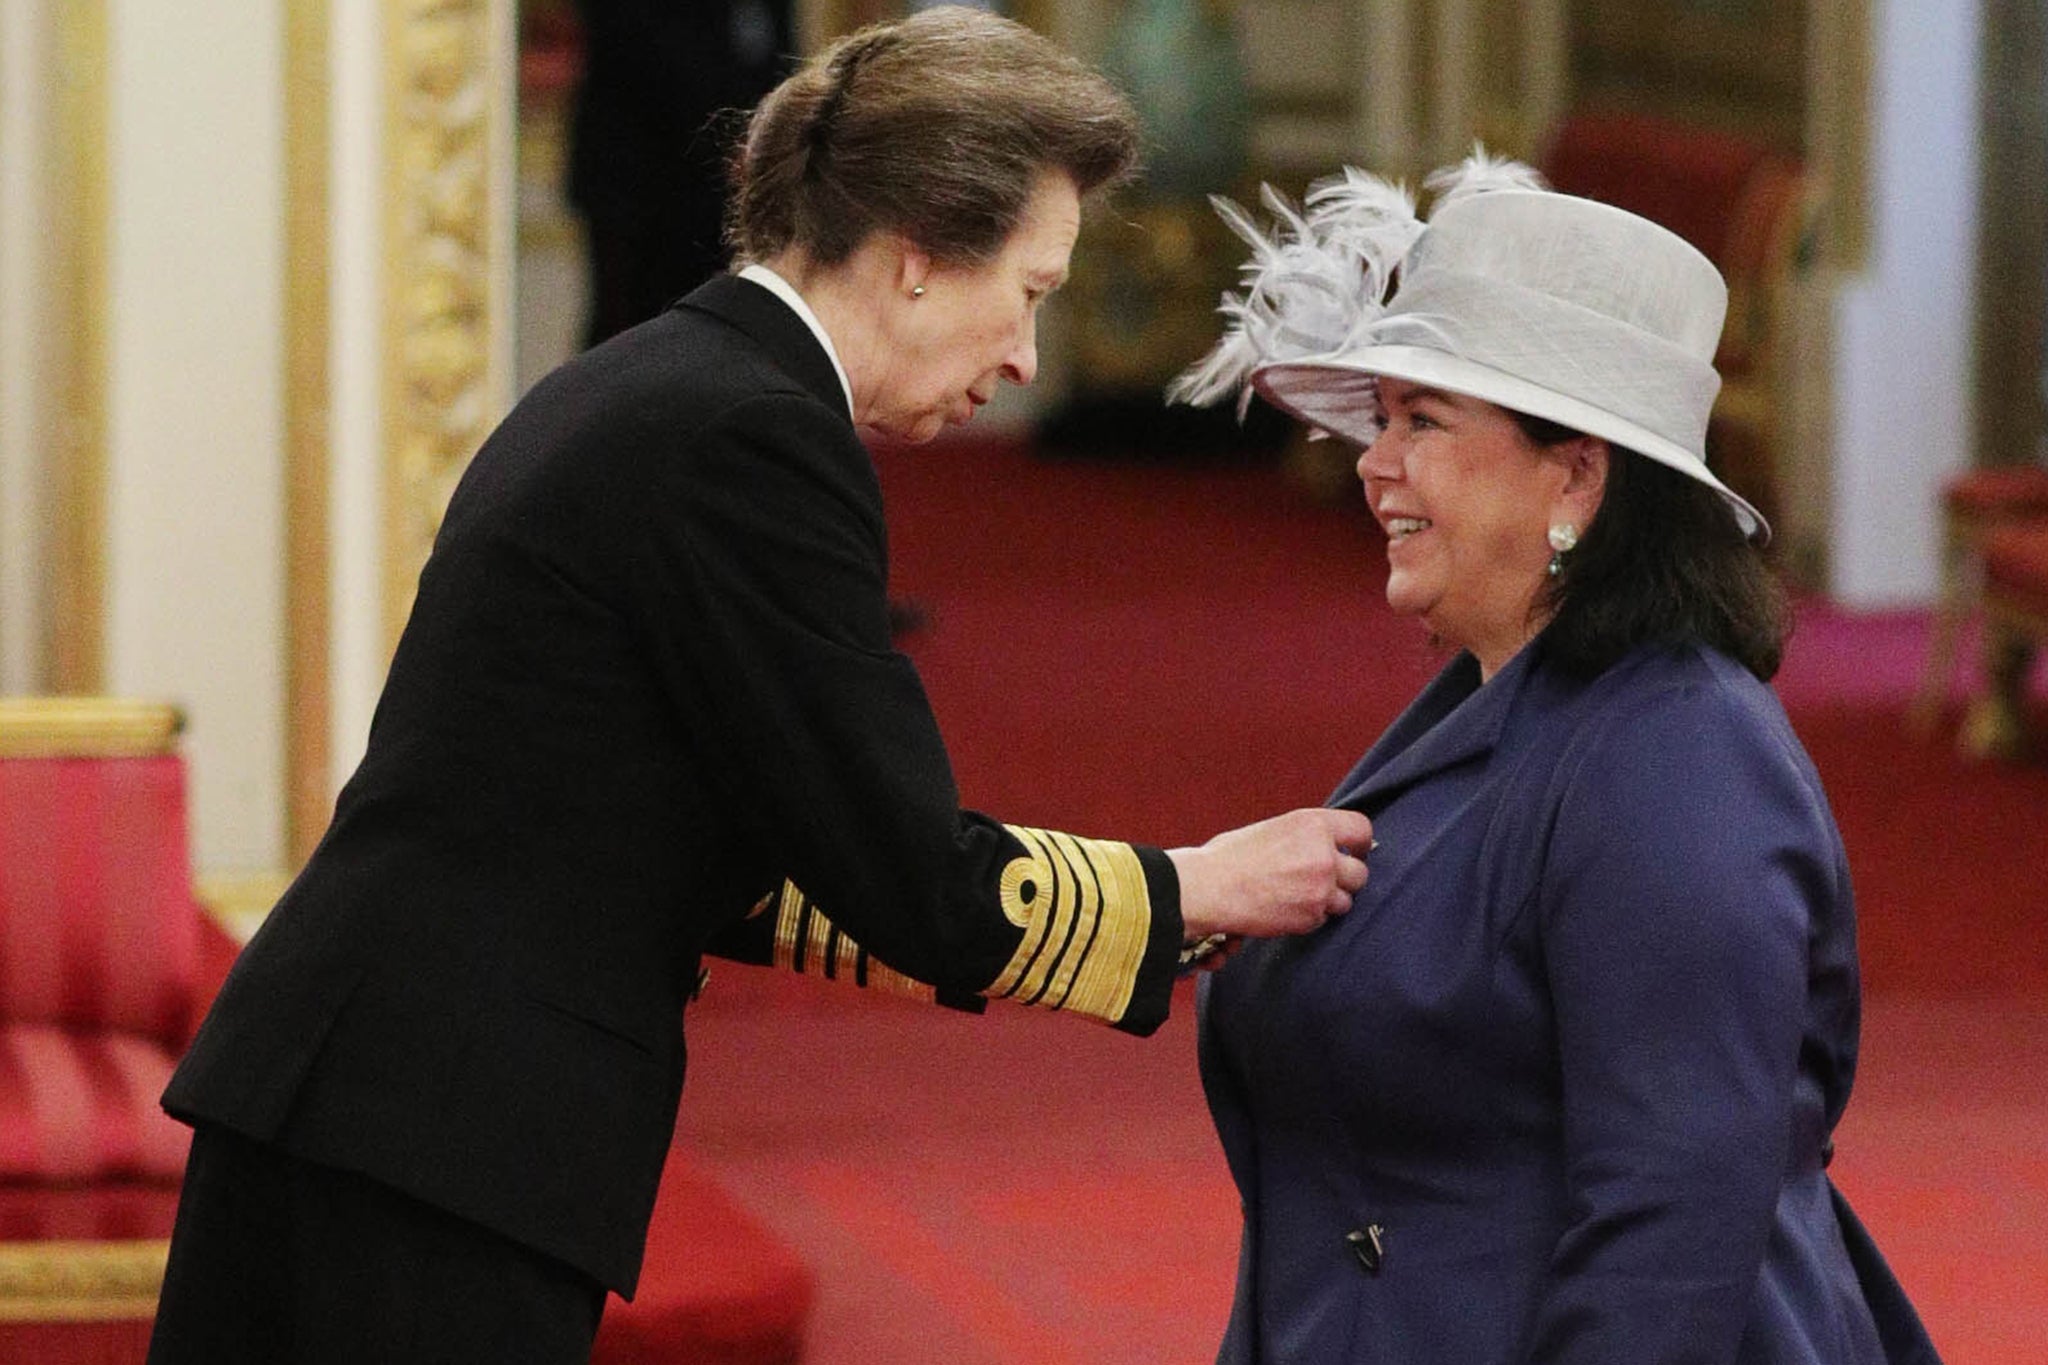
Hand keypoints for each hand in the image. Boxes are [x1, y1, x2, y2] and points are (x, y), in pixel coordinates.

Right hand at [1168, 808, 1373, 942]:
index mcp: (1312, 824)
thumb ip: (1306, 837)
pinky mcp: (1311, 916)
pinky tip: (1285, 909)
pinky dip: (1309, 917)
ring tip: (1298, 897)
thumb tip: (1328, 847)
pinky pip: (1323, 919)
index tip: (1353, 853)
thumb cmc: (1230, 856)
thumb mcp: (1273, 829)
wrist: (1209, 888)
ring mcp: (1320, 888)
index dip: (1359, 845)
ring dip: (1328, 901)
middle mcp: (1323, 854)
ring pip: (1346, 901)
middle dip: (1345, 880)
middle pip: (1360, 873)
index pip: (1361, 830)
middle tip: (1323, 882)